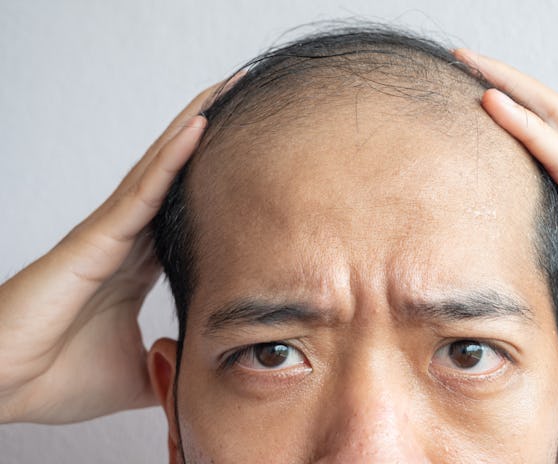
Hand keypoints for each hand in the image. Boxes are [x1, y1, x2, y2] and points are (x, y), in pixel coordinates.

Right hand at [0, 72, 241, 423]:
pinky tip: (201, 124)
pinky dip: (173, 156)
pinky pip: (143, 188)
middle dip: (212, 134)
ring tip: (230, 88)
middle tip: (248, 98)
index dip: (218, 183)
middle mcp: (127, 238)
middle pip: (178, 174)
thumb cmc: (56, 377)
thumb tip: (202, 377)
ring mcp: (112, 232)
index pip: (188, 212)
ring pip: (163, 166)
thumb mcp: (137, 375)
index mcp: (137, 264)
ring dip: (197, 125)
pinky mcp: (96, 236)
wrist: (2, 388)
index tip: (254, 162)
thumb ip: (171, 369)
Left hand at [455, 49, 557, 393]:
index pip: (540, 161)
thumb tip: (529, 323)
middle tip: (461, 62)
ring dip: (512, 89)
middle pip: (547, 125)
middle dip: (503, 89)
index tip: (460, 117)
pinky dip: (529, 130)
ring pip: (556, 125)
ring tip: (469, 62)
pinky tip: (494, 103)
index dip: (505, 134)